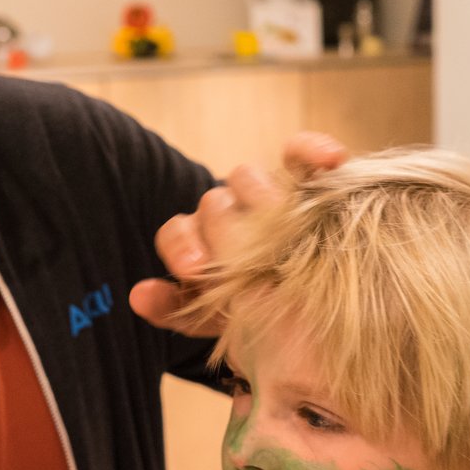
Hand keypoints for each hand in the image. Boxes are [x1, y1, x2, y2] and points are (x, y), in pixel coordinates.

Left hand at [129, 132, 347, 335]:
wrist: (315, 320)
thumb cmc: (261, 317)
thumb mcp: (218, 320)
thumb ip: (178, 309)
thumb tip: (138, 295)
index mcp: (201, 243)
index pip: (176, 232)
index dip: (181, 247)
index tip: (194, 271)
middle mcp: (229, 211)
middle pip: (211, 203)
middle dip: (218, 231)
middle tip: (238, 260)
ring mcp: (268, 193)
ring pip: (246, 178)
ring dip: (256, 198)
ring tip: (279, 224)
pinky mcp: (310, 181)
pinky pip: (303, 155)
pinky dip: (312, 149)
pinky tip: (331, 160)